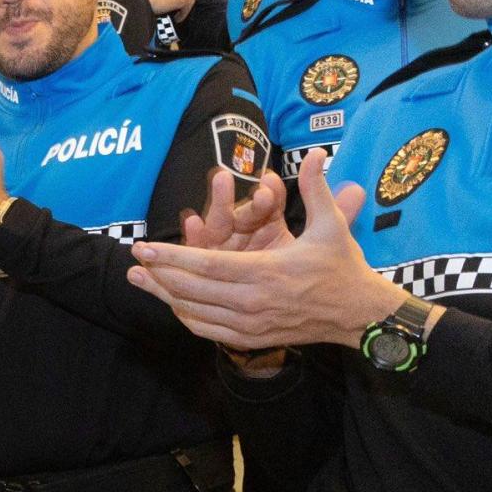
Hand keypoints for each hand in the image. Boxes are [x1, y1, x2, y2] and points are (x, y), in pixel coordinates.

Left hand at [126, 149, 406, 351]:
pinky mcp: (253, 339)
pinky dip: (186, 318)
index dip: (172, 257)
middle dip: (158, 275)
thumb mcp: (332, 225)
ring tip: (139, 280)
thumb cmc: (342, 266)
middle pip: (193, 291)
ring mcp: (253, 325)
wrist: (360, 314)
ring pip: (196, 313)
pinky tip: (171, 303)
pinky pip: (209, 331)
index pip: (207, 266)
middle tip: (132, 261)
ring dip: (164, 296)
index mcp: (268, 272)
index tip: (144, 246)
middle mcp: (255, 302)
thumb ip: (317, 189)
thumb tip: (318, 152)